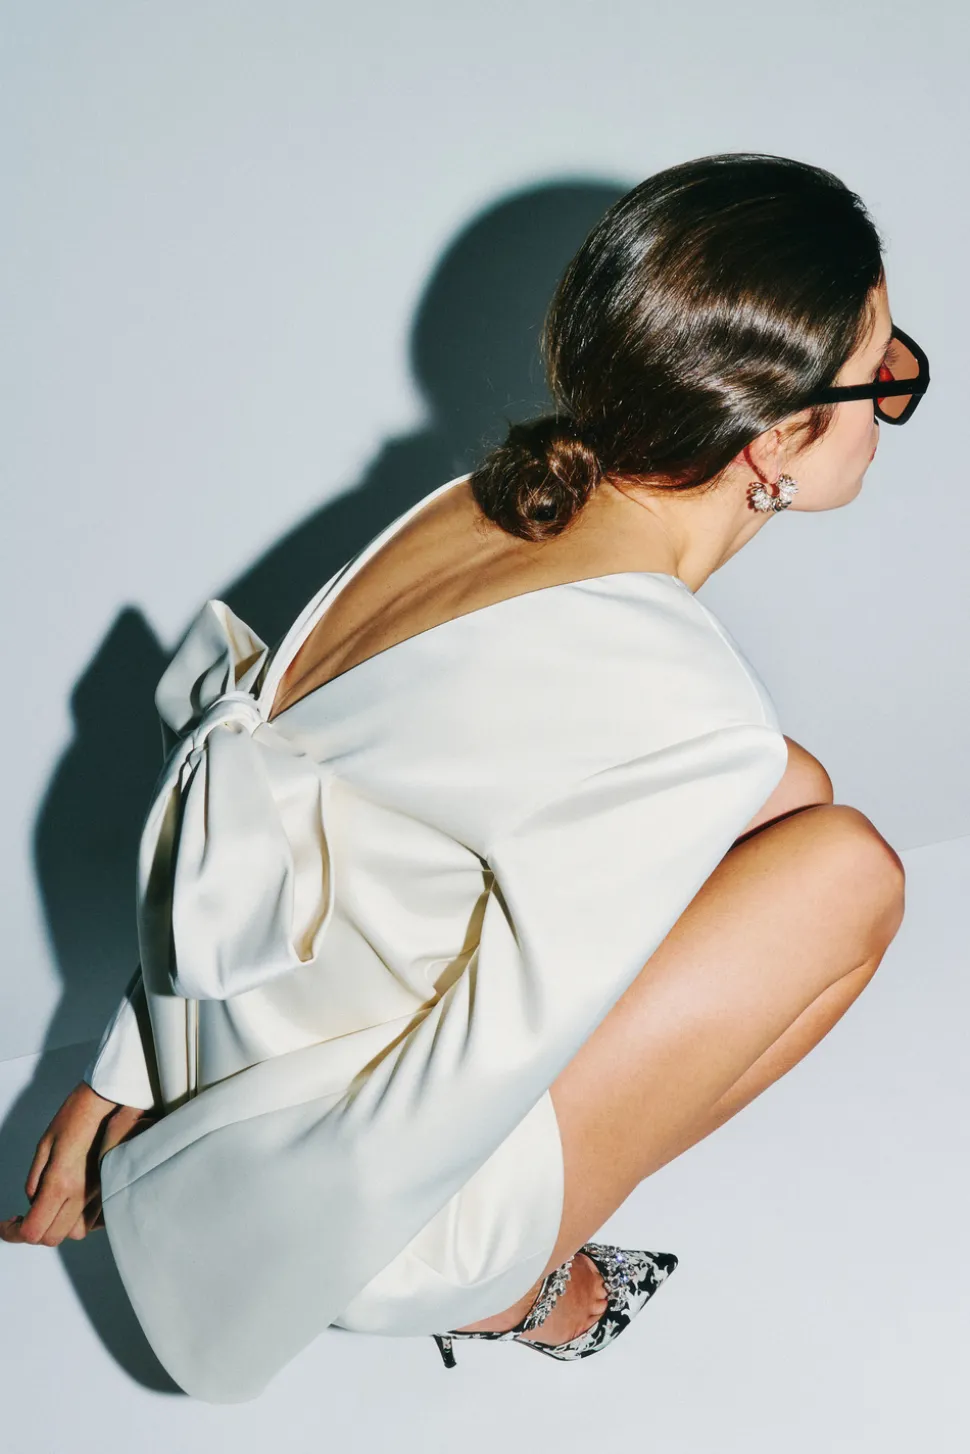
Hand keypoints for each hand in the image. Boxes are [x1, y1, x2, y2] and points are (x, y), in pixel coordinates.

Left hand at [0, 1082, 155, 1247]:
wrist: (108, 1104)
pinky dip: (77, 1219)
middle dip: (34, 1232)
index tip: (7, 1225)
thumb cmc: (74, 1117)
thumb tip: (31, 1204)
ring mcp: (98, 1194)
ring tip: (49, 1209)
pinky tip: (70, 1204)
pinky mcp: (108, 1190)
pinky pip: (92, 1220)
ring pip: (74, 1233)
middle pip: (52, 1237)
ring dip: (58, 1227)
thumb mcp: (43, 1146)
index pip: (34, 1231)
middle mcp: (81, 1195)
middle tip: (23, 1218)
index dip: (14, 1234)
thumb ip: (34, 1181)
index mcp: (60, 1184)